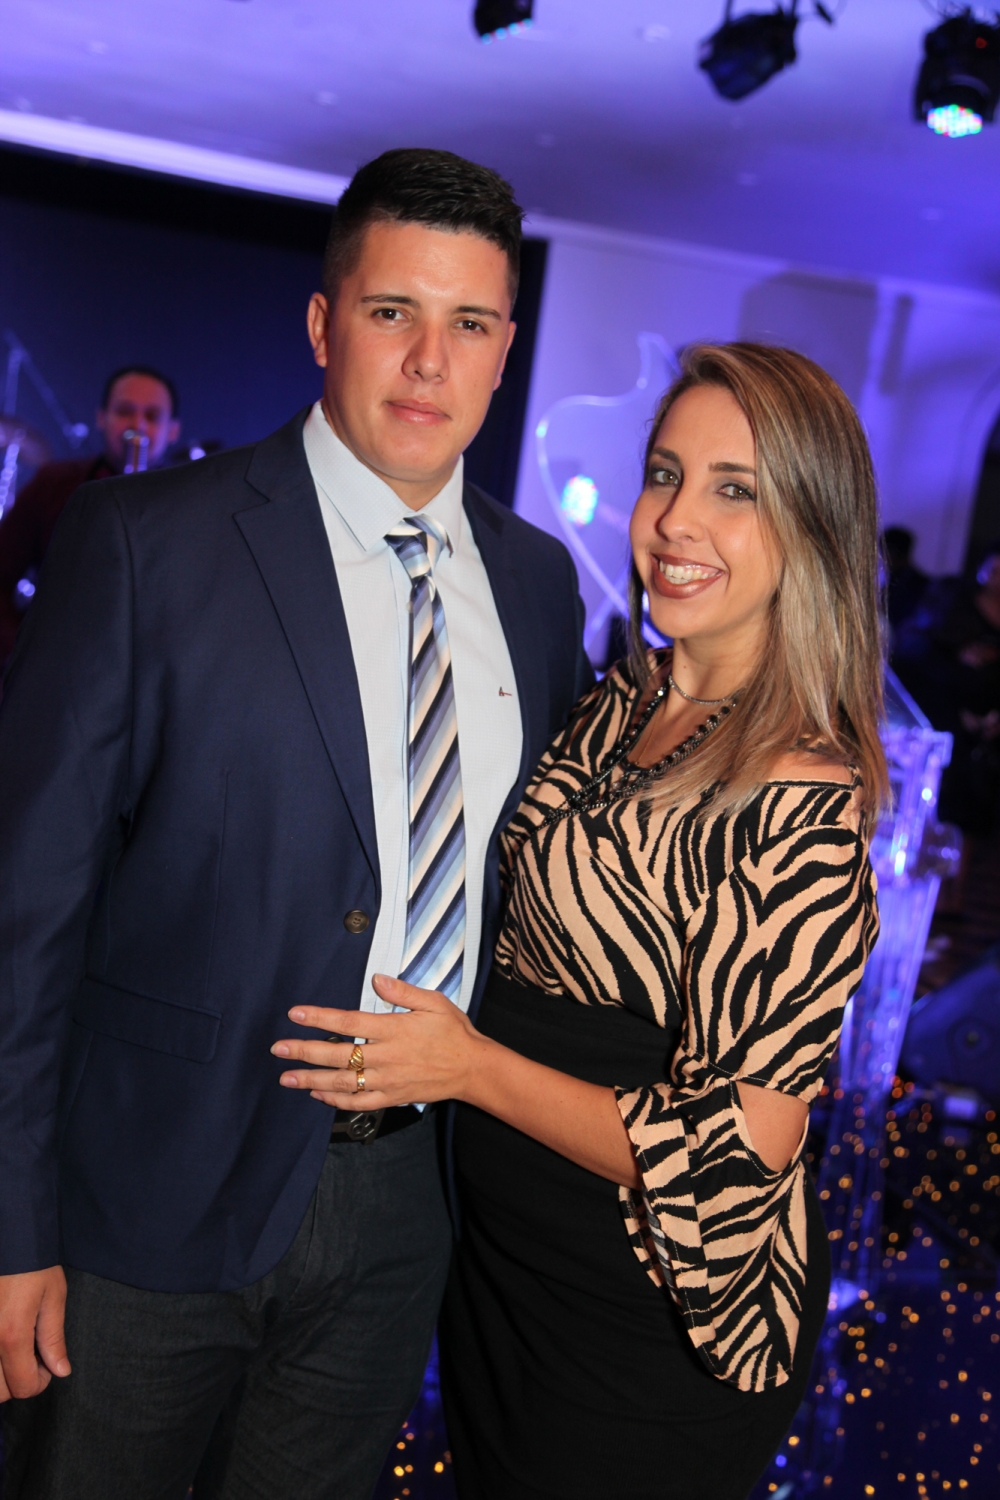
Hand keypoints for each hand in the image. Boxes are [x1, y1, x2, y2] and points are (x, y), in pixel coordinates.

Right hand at [0, 1266, 70, 1401]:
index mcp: (11, 1335)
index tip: (47, 1365)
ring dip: (1, 1374)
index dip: (40, 1382)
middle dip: (17, 1382)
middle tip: (31, 1358)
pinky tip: (3, 1341)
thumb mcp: (53, 1297)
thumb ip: (53, 1338)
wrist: (9, 1236)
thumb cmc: (33, 1263)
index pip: (22, 1387)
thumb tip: (60, 1370)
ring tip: (15, 1349)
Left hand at [270, 975, 483, 1108]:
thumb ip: (403, 991)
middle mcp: (387, 1056)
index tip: (296, 1014)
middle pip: (338, 1054)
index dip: (320, 1017)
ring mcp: (388, 1080)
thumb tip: (377, 979)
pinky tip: (319, 1096)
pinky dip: (337, 1101)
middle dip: (304, 1051)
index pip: (348, 1021)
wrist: (473, 1068)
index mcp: (394, 1029)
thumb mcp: (434, 1002)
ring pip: (343, 1083)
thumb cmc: (454, 1032)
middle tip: (278, 1049)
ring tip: (287, 1078)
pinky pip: (359, 1102)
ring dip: (312, 1080)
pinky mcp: (392, 1097)